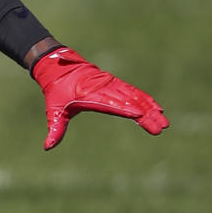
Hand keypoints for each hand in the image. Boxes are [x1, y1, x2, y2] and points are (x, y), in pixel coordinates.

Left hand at [32, 47, 167, 149]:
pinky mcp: (113, 82)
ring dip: (149, 108)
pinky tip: (157, 107)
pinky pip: (132, 90)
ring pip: (133, 96)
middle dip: (145, 115)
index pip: (110, 103)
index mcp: (89, 95)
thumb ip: (55, 128)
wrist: (56, 65)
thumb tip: (47, 147)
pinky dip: (144, 98)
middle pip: (128, 102)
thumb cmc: (55, 90)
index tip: (139, 114)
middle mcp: (102, 88)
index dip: (124, 108)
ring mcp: (110, 84)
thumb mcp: (54, 109)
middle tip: (161, 127)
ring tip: (163, 120)